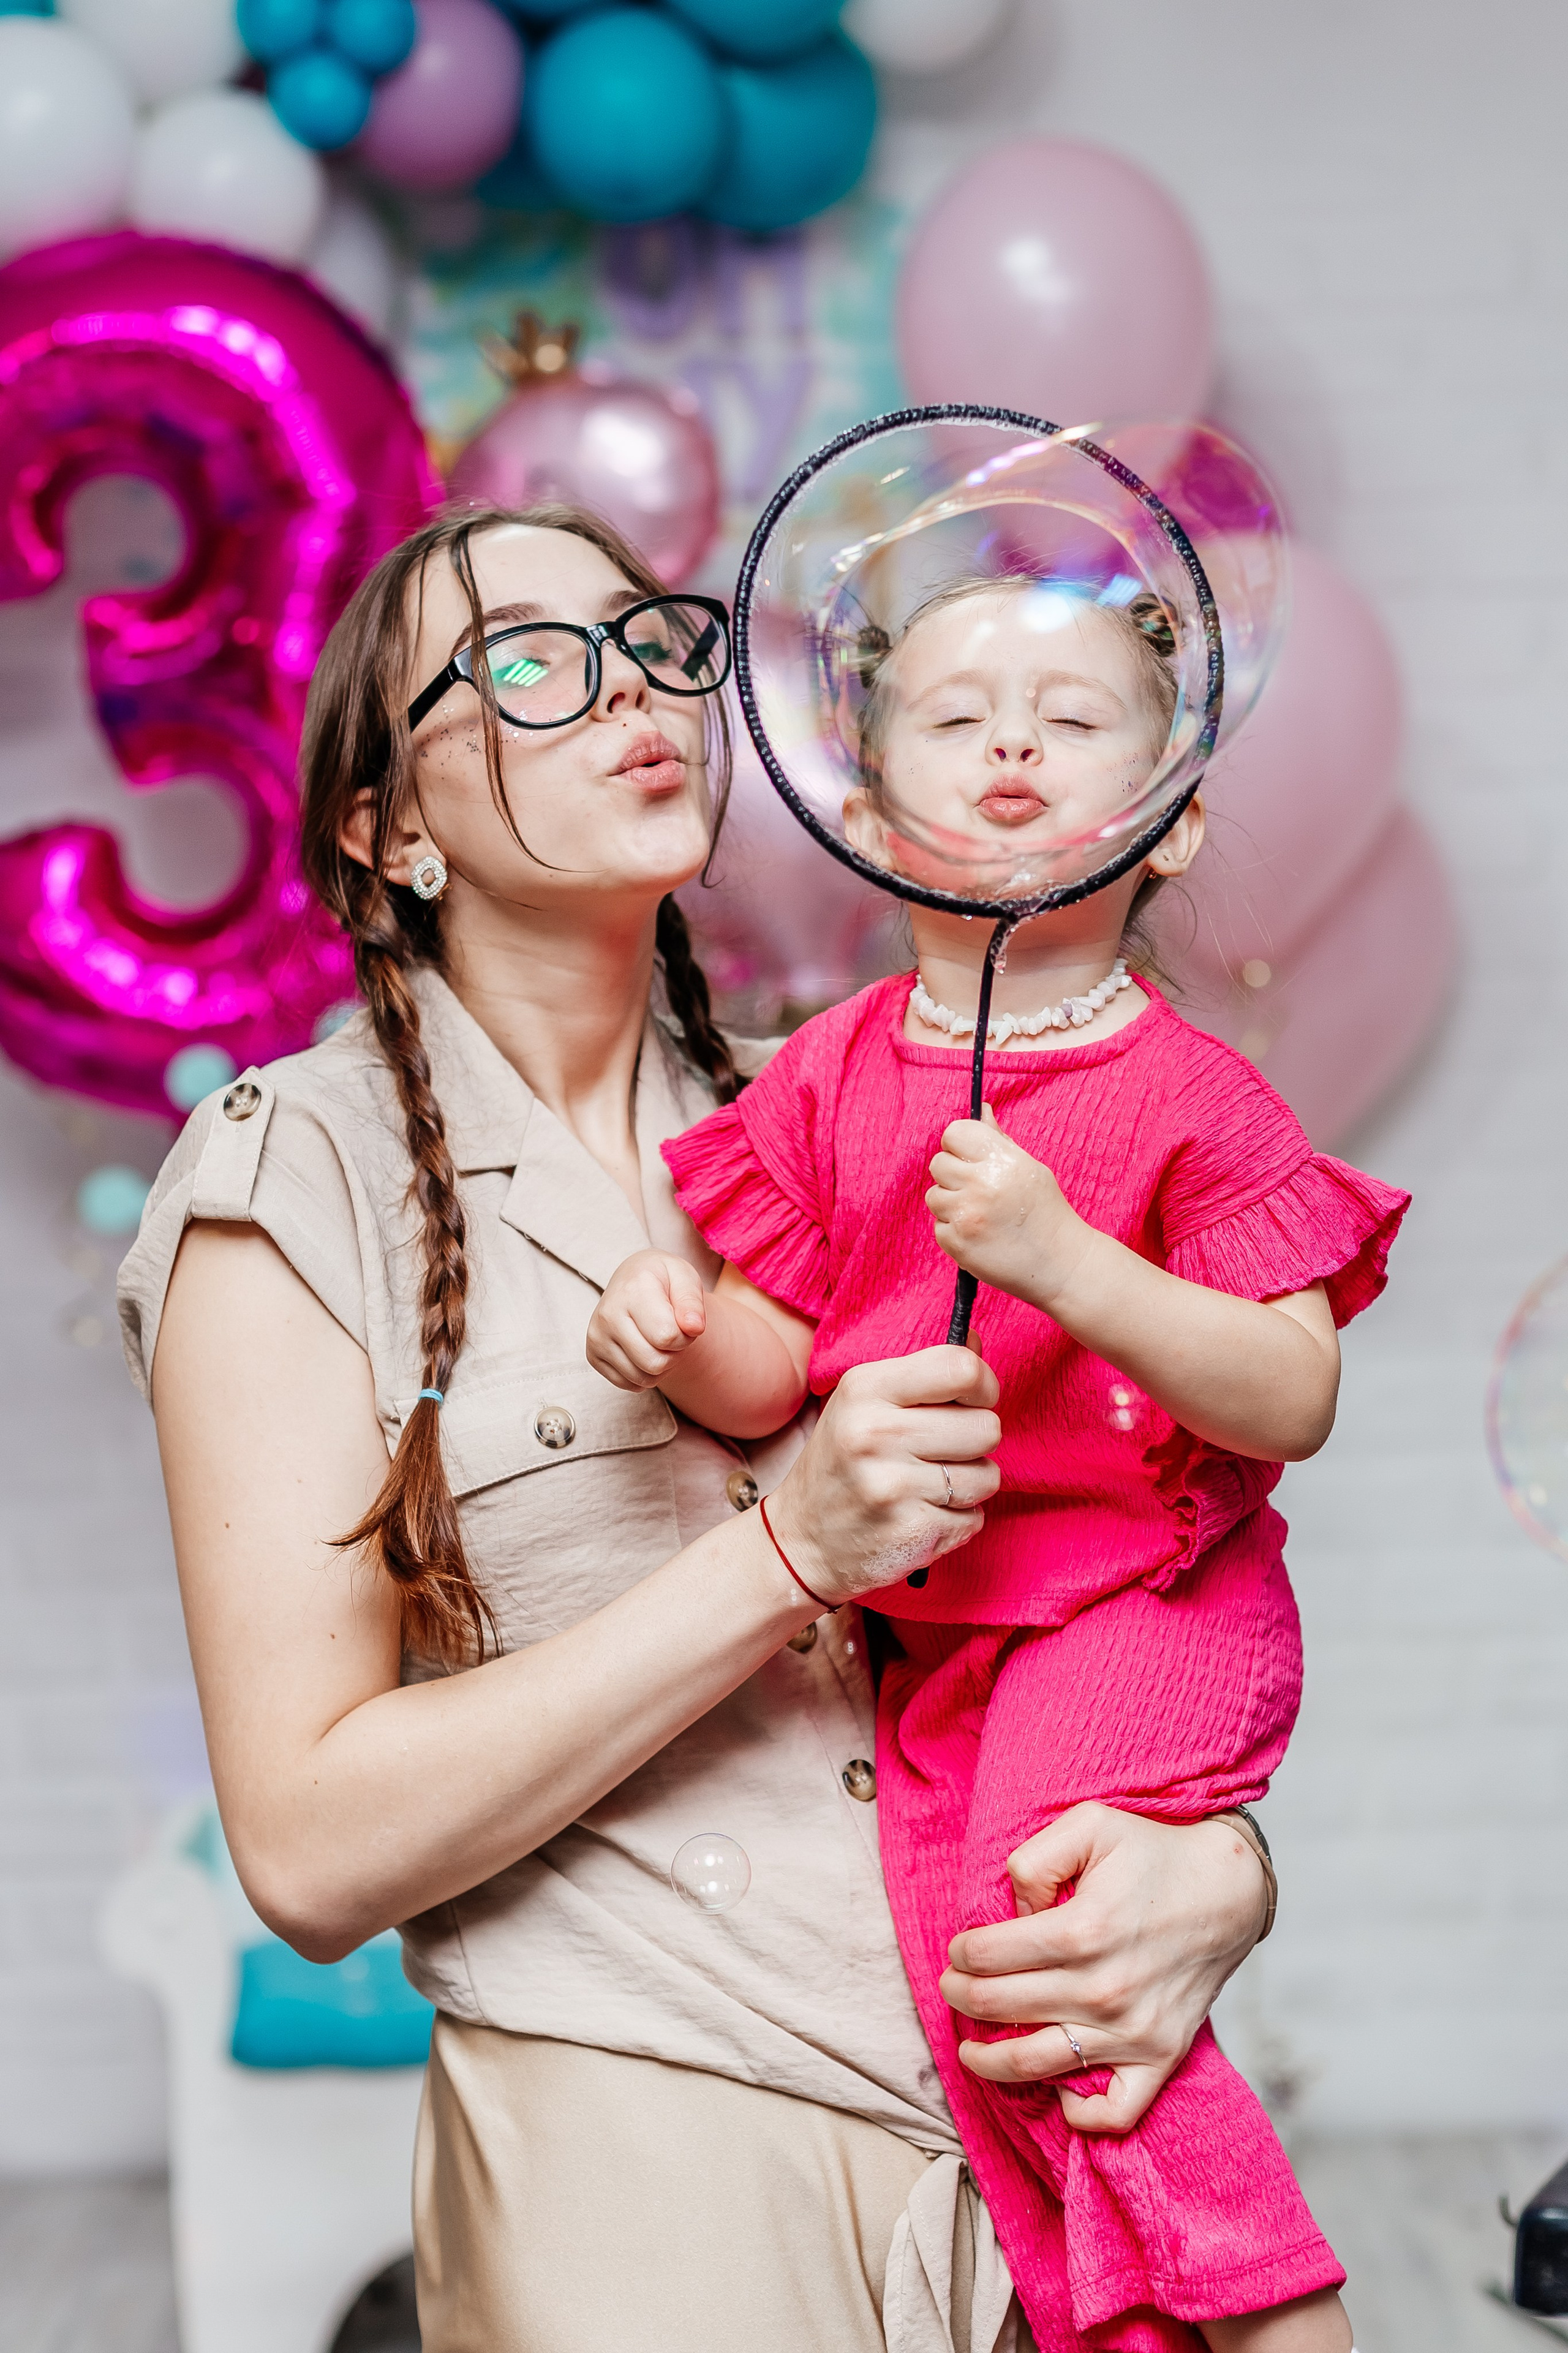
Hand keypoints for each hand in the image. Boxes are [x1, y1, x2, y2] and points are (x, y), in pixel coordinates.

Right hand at [586, 1249, 706, 1391]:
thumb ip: (692, 1302)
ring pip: (643, 1378)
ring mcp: (597, 1338)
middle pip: (655, 1363)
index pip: (667, 1337)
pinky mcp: (593, 1356)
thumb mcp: (684, 1277)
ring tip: (658, 1340)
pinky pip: (629, 1385)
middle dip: (674, 1354)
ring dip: (661, 1366)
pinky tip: (644, 1350)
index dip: (685, 1336)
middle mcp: (607, 1316)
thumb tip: (694, 1328)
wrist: (632, 1279)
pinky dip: (645, 1375)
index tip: (682, 1321)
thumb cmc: (662, 1279)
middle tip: (672, 1334)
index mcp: (632, 1292)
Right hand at [762, 1347, 1001, 1606]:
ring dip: (969, 1484)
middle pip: (986, 1427)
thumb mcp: (864, 1403)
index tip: (972, 1400)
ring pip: (987, 1476)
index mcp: (865, 1388)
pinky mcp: (910, 1531)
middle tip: (938, 1451)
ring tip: (928, 1486)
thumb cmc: (842, 1463)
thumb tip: (975, 1342)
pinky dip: (957, 1520)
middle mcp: (876, 1433)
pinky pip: (975, 1519)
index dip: (983, 1385)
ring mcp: (892, 1486)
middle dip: (975, 1442)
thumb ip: (922, 1372)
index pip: (961, 1368)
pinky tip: (921, 1515)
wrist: (801, 1540)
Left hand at [926, 1105, 1089, 1308]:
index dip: (959, 1145)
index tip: (969, 1157)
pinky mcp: (956, 1243)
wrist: (1062, 1265)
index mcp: (1001, 1160)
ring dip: (952, 1204)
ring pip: (934, 1196)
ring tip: (982, 1215)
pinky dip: (955, 1232)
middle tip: (979, 1191)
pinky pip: (939, 1227)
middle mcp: (981, 1184)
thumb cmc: (1047, 1213)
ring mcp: (966, 1215)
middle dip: (954, 1175)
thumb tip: (981, 1109)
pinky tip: (981, 1236)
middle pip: (938, 1164)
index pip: (954, 1133)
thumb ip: (998, 1140)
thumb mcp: (1029, 1168)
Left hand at [938, 1805, 1269, 2132]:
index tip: (958, 1950)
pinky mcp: (1160, 2056)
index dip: (961, 1953)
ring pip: (1037, 2065)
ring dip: (989, 2061)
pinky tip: (1057, 2089)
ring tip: (970, 2051)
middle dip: (962, 1997)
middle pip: (1001, 2008)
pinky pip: (1115, 2111)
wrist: (1229, 1887)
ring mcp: (1133, 2031)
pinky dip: (1080, 2113)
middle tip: (952, 1987)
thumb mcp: (1089, 1824)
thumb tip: (1013, 1913)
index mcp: (1081, 1929)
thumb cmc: (1153, 1851)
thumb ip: (1035, 1860)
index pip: (988, 1955)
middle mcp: (1103, 1989)